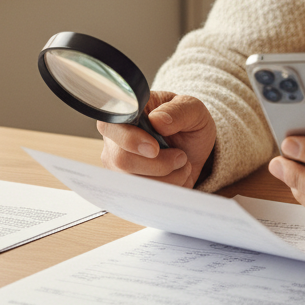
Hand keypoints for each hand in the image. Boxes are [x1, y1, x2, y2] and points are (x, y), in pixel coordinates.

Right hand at [98, 91, 215, 187]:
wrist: (194, 145)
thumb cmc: (187, 121)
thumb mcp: (192, 108)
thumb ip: (177, 111)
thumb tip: (157, 120)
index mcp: (126, 114)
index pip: (110, 126)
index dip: (130, 140)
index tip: (155, 148)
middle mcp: (115, 141)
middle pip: (121, 160)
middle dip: (158, 164)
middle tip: (180, 156)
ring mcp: (118, 165)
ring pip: (133, 183)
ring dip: (167, 178)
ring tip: (183, 163)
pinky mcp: (127, 185)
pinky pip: (143, 196)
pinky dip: (167, 188)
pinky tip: (178, 175)